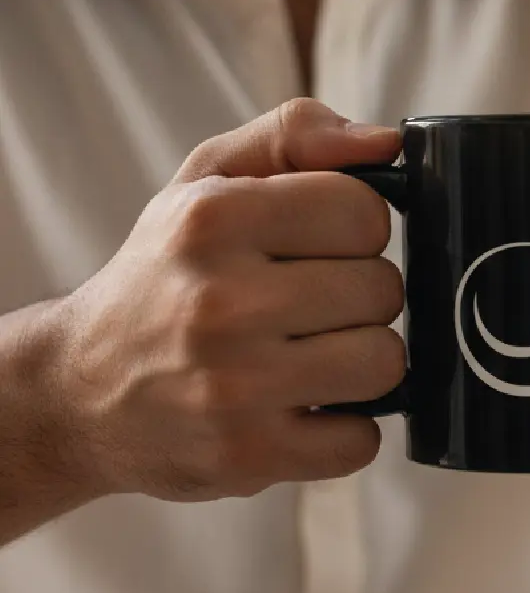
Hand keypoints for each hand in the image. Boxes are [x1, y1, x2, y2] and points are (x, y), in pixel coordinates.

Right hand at [46, 98, 405, 502]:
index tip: (322, 243)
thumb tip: (387, 143)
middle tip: (311, 302)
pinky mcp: (246, 458)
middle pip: (382, 289)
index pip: (364, 212)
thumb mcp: (208, 177)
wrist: (79, 389)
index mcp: (215, 219)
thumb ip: (296, 135)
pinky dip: (344, 427)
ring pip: (385, 362)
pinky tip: (304, 405)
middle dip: (358, 293)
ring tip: (313, 351)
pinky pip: (361, 442)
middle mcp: (221, 303)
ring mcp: (234, 388)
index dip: (355, 228)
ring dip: (361, 359)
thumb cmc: (165, 272)